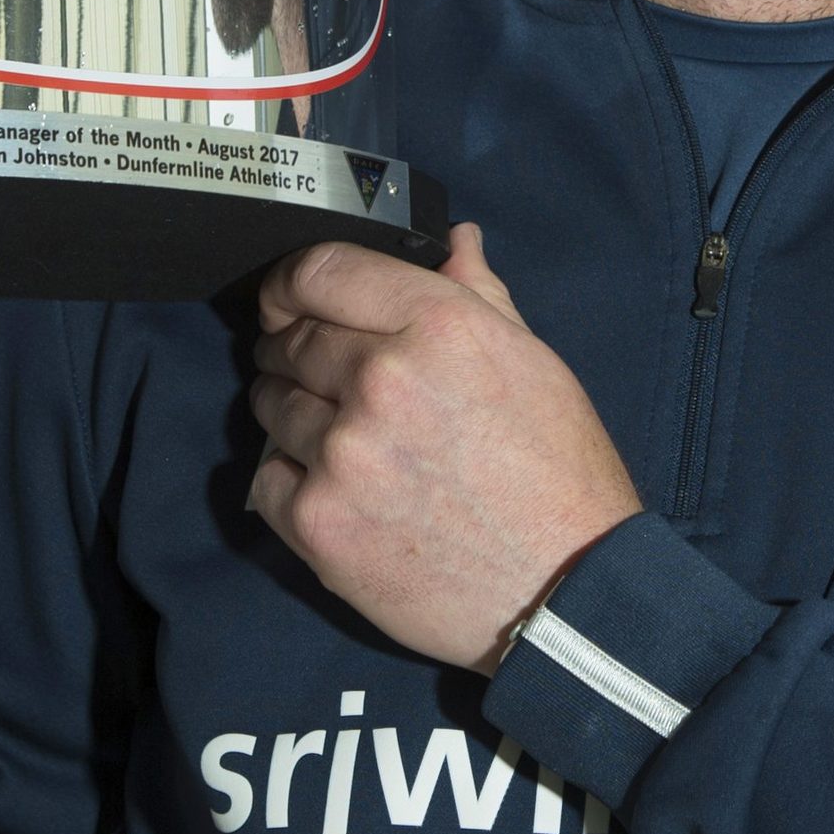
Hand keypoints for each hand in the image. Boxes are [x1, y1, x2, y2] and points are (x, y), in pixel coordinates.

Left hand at [248, 228, 641, 671]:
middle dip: (295, 350)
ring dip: (293, 415)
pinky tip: (337, 492)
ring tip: (341, 441)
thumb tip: (455, 240)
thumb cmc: (561, 475)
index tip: (287, 299)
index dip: (291, 282)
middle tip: (324, 380)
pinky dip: (290, 482)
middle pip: (289, 339)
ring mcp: (344, 454)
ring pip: (272, 406)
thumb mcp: (534, 364)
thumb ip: (479, 295)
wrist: (568, 593)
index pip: (319, 270)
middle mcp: (382, 379)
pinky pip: (266, 479)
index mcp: (439, 325)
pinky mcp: (319, 524)